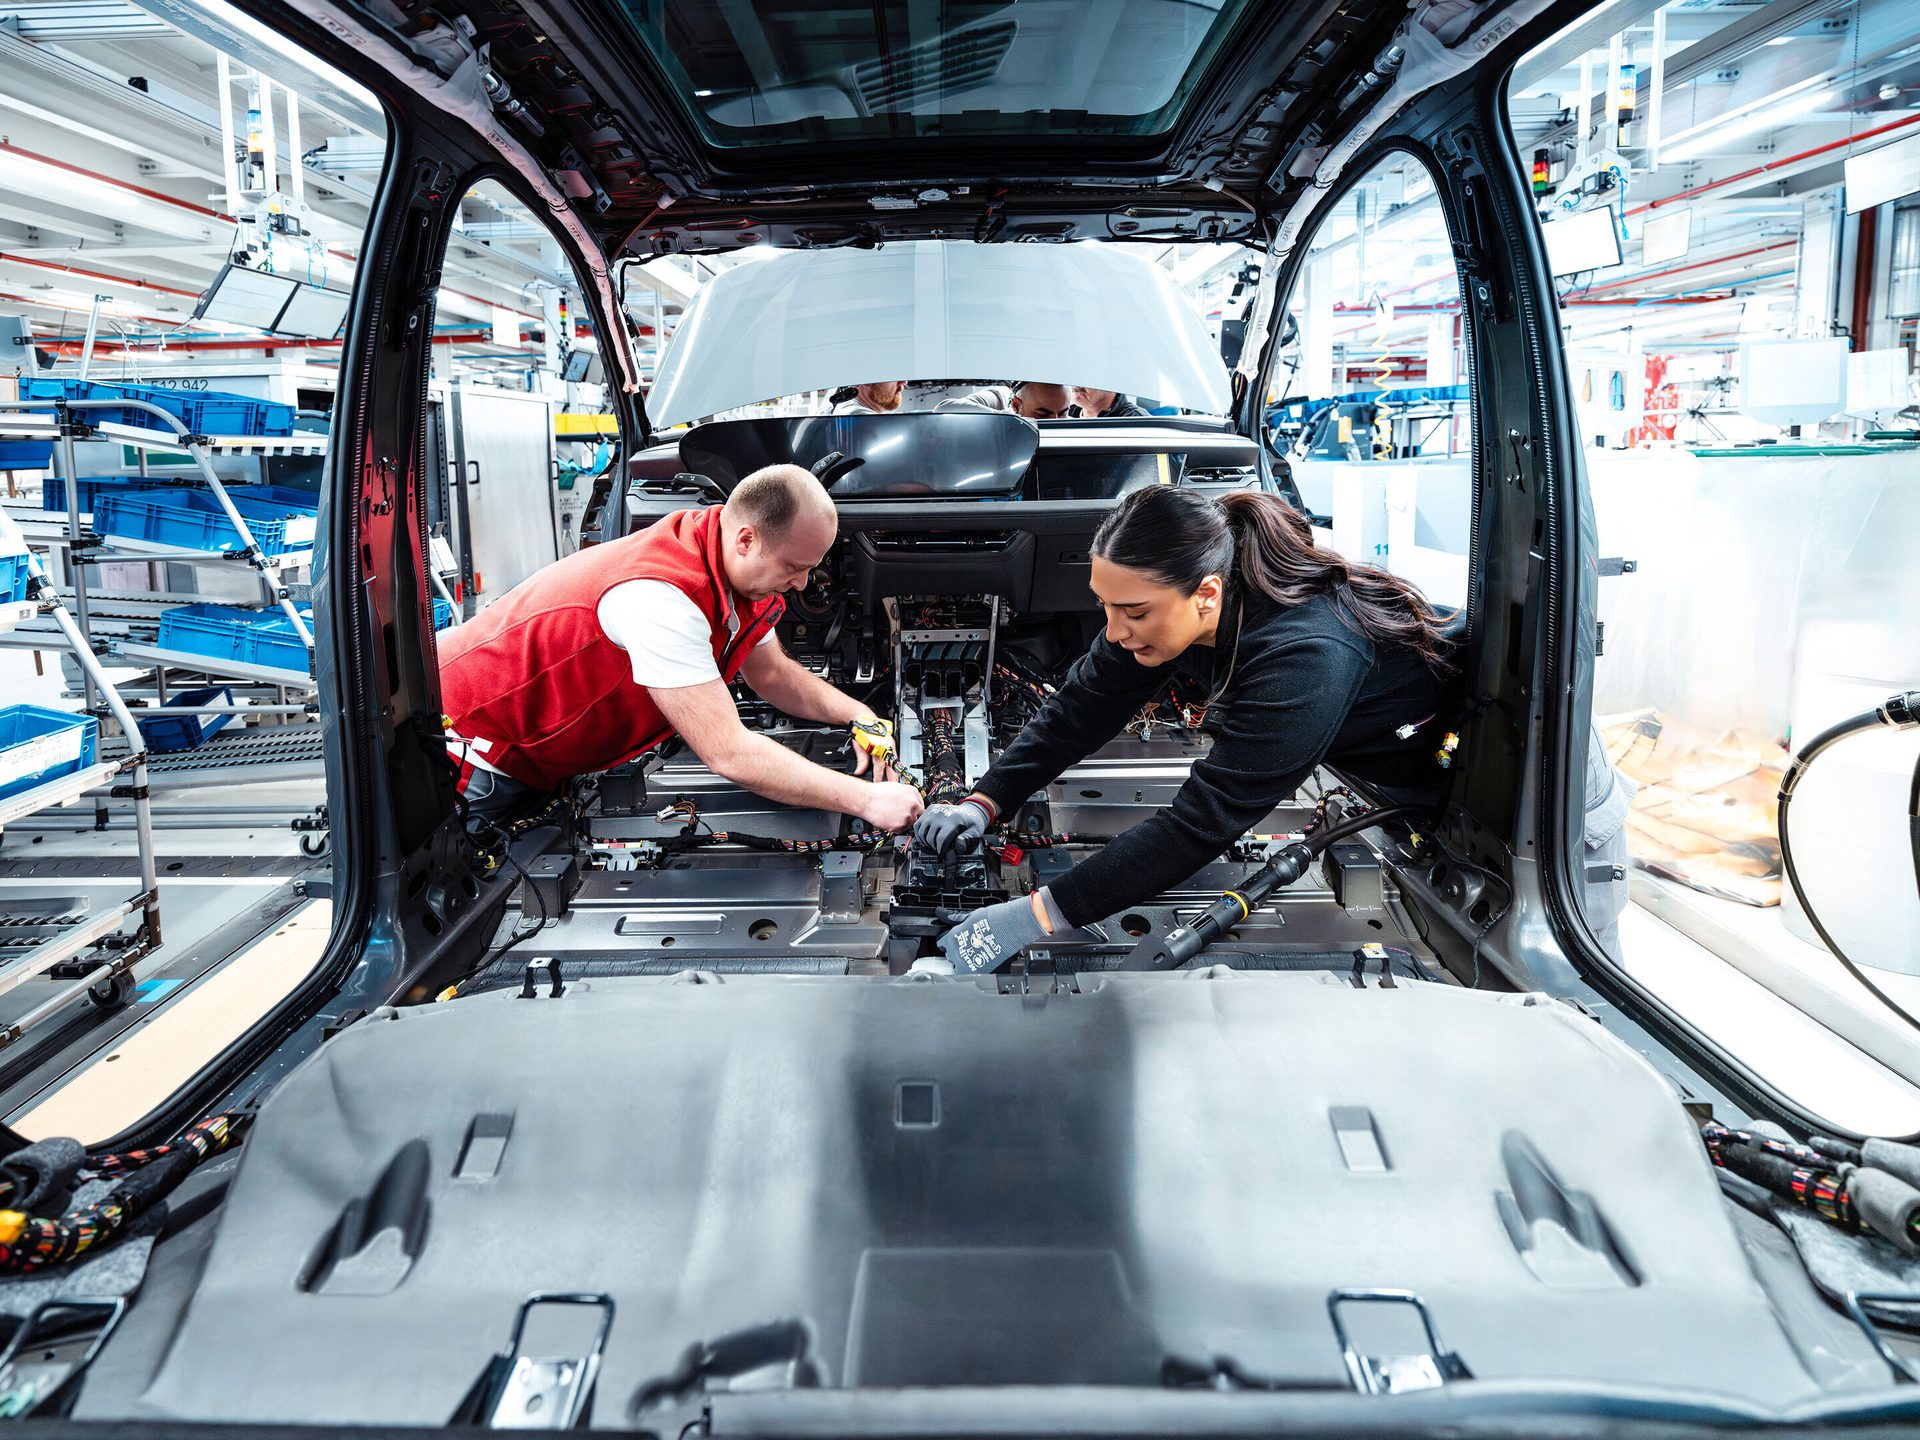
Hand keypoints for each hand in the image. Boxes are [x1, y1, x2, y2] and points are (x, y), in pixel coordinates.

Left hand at [849, 716, 898, 782]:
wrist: (863, 717)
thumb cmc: (862, 728)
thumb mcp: (860, 746)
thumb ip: (861, 760)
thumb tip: (859, 771)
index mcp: (881, 746)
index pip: (881, 767)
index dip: (880, 777)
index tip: (879, 785)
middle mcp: (888, 746)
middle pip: (892, 766)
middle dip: (892, 778)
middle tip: (893, 788)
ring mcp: (890, 744)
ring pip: (892, 762)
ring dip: (893, 772)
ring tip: (893, 782)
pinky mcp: (889, 744)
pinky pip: (892, 757)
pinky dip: (891, 764)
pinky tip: (891, 771)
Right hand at [860, 781, 923, 831]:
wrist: (866, 800)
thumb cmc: (877, 792)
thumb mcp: (896, 787)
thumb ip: (906, 795)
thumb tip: (910, 799)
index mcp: (912, 793)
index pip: (922, 805)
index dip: (916, 809)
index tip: (913, 812)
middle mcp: (912, 804)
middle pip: (918, 816)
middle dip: (912, 817)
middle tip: (902, 816)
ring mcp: (907, 815)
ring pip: (910, 824)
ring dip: (904, 823)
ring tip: (893, 817)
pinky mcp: (900, 825)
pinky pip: (901, 830)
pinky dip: (895, 828)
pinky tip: (889, 821)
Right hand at [913, 798, 991, 856]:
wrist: (970, 809)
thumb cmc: (971, 822)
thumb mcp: (974, 832)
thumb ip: (966, 840)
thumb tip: (958, 847)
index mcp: (952, 821)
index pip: (941, 839)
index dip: (940, 850)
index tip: (942, 855)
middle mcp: (940, 815)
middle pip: (930, 837)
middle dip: (934, 847)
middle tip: (938, 851)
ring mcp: (933, 812)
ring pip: (922, 832)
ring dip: (925, 842)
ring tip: (932, 846)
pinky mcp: (929, 810)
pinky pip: (917, 825)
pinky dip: (919, 834)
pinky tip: (925, 839)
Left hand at [938, 890, 1064, 974]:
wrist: (1012, 929)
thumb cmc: (994, 920)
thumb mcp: (971, 916)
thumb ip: (955, 918)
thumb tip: (943, 914)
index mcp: (953, 938)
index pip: (941, 943)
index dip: (947, 940)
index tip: (954, 938)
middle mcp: (957, 953)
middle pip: (949, 955)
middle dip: (956, 950)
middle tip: (968, 943)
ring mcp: (968, 964)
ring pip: (958, 966)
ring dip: (964, 960)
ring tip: (975, 951)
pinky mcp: (979, 971)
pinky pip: (969, 972)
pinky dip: (973, 966)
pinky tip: (981, 958)